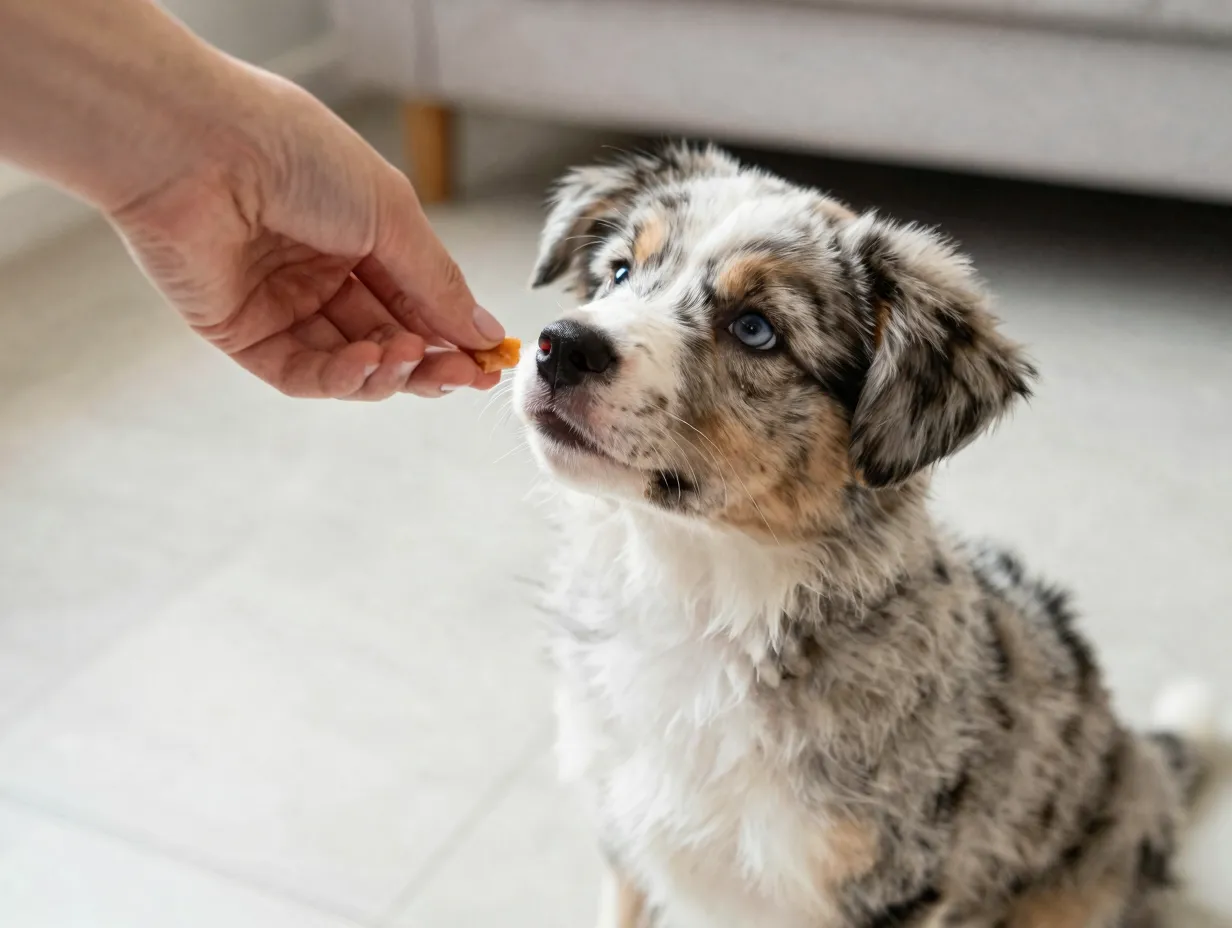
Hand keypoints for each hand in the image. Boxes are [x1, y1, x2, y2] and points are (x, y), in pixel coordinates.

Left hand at [107, 66, 503, 398]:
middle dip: (429, 359)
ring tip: (410, 358)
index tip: (491, 358)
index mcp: (358, 231)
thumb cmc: (294, 154)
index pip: (415, 297)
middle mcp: (319, 269)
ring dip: (388, 370)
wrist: (199, 148)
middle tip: (466, 375)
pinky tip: (367, 362)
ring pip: (349, 363)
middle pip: (387, 336)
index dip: (454, 330)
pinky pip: (302, 371)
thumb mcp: (392, 214)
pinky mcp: (241, 332)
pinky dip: (341, 377)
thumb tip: (485, 330)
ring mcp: (280, 302)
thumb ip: (437, 282)